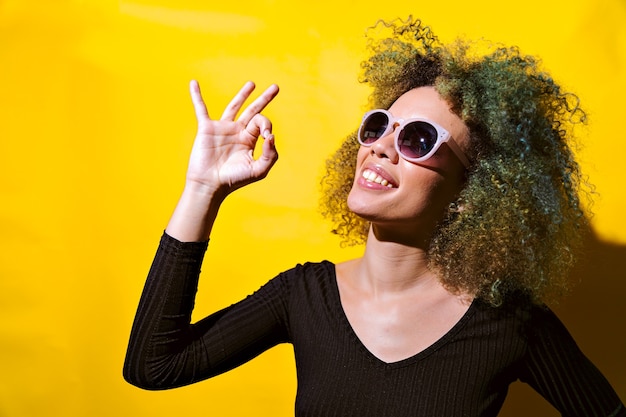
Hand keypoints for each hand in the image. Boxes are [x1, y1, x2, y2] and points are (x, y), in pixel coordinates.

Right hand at [185, 79, 279, 198]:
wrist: (210, 185)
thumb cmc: (234, 180)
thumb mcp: (259, 170)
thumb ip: (270, 154)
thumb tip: (271, 136)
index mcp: (250, 140)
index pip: (262, 123)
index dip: (266, 124)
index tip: (265, 136)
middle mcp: (238, 132)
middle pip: (253, 111)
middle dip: (264, 99)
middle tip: (276, 87)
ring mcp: (222, 129)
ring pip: (234, 107)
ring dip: (243, 95)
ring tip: (252, 84)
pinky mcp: (206, 128)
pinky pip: (201, 109)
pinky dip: (196, 96)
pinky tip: (194, 83)